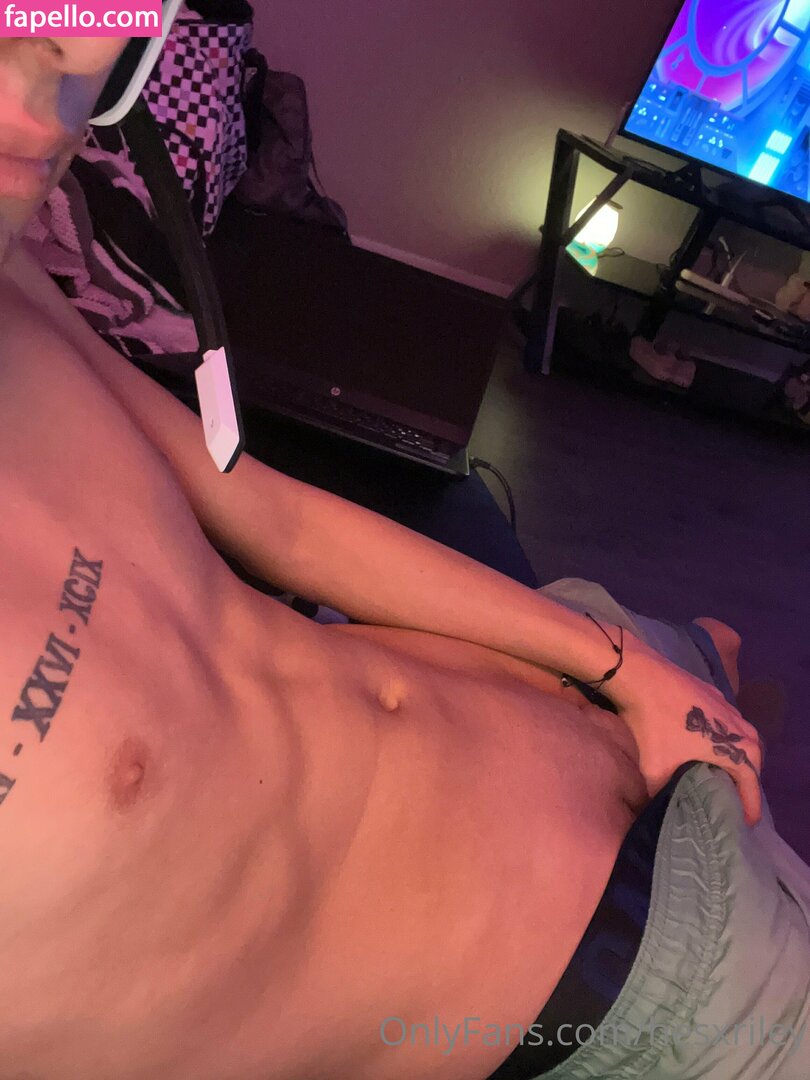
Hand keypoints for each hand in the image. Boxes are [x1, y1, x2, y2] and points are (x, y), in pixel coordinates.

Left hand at [605, 634, 763, 825]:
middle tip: (734, 800)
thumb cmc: (652, 724)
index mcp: (736, 749)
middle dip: (746, 782)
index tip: (744, 823)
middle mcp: (740, 728)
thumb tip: (659, 809)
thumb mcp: (655, 769)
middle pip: (753, 761)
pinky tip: (707, 742)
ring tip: (723, 773)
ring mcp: (728, 708)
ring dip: (737, 756)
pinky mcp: (714, 694)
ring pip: (743, 738)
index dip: (749, 808)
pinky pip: (728, 722)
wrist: (641, 676)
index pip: (751, 786)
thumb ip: (662, 794)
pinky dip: (725, 736)